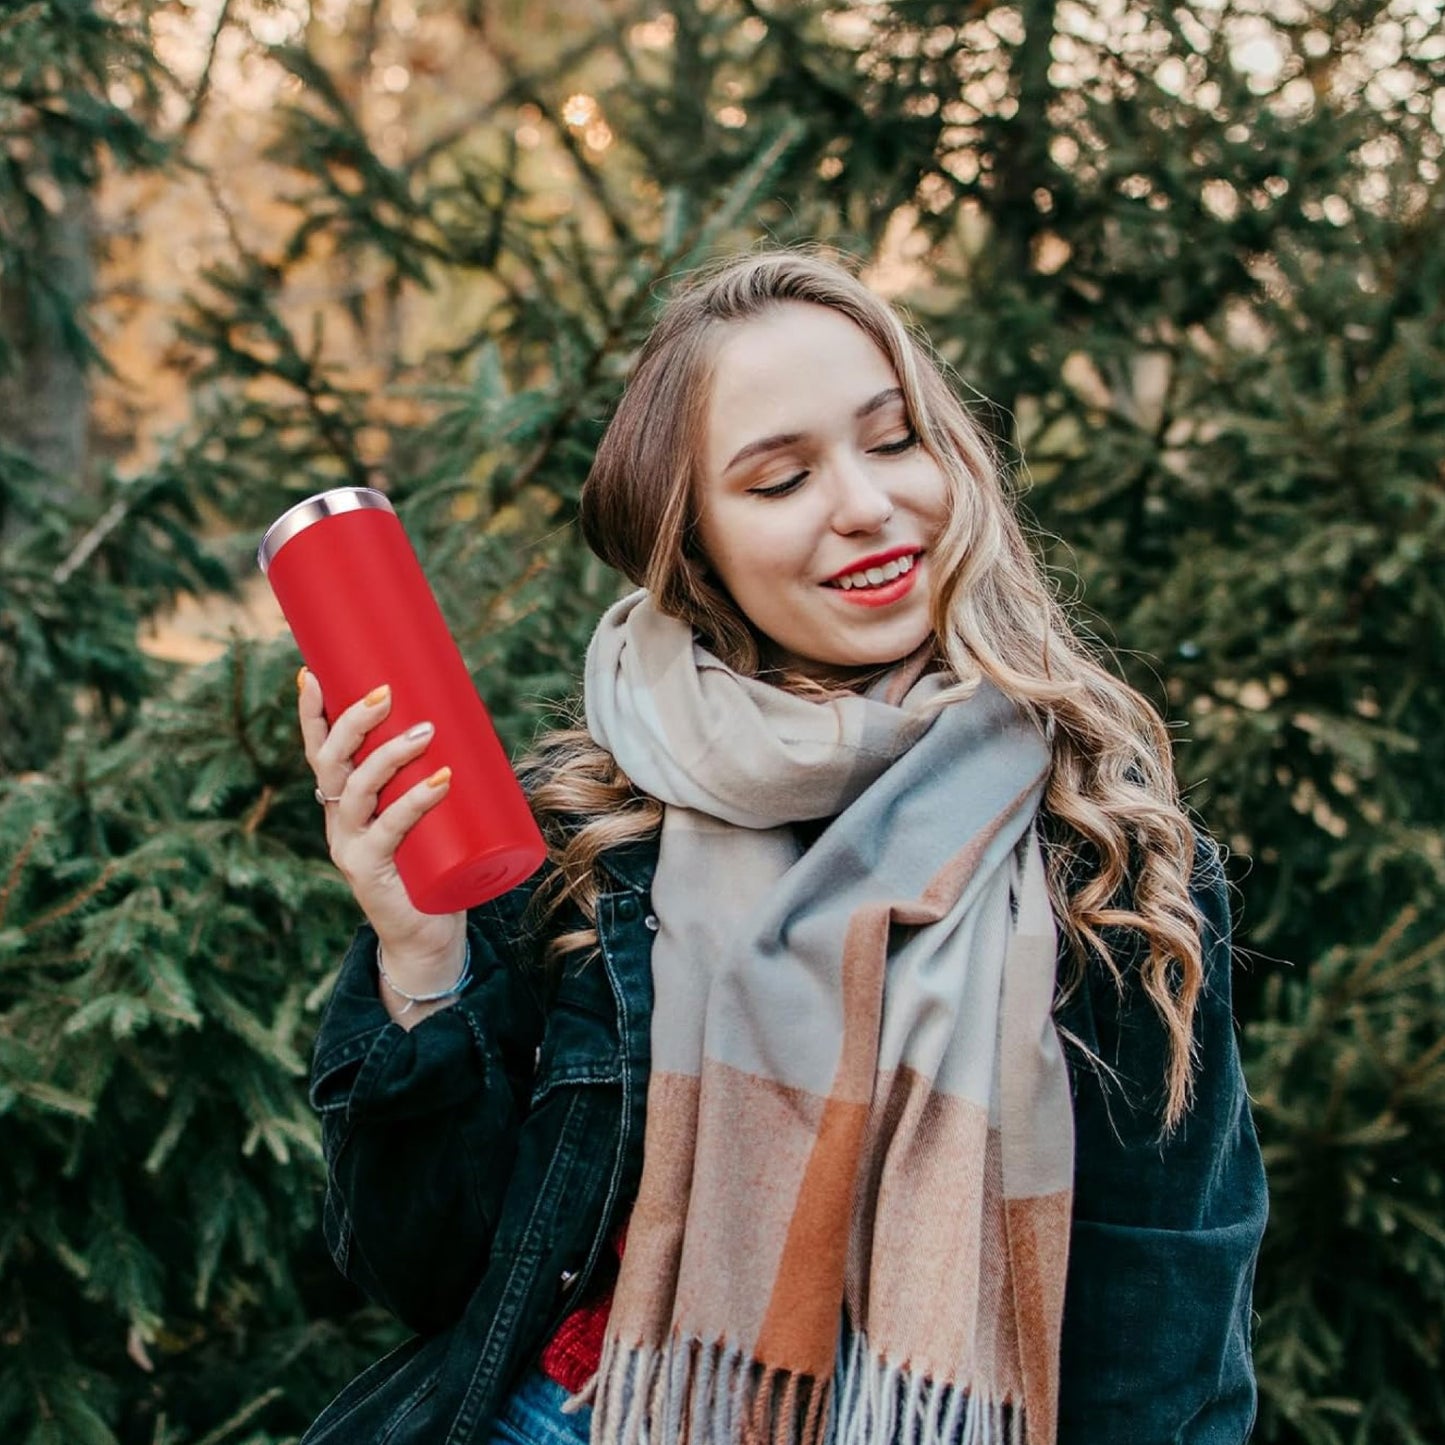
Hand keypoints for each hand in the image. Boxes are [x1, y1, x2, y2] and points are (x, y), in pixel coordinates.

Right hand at [298, 670, 466, 1014]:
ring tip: (425, 731)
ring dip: (389, 756)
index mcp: (342, 799)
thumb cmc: (433, 861)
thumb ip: (434, 771)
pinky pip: (390, 830)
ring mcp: (350, 846)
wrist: (428, 933)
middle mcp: (337, 819)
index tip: (312, 673)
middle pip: (332, 762)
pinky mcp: (371, 872)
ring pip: (358, 791)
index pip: (319, 749)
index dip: (311, 714)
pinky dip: (415, 802)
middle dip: (354, 722)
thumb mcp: (426, 810)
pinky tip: (440, 780)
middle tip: (387, 692)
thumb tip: (467, 714)